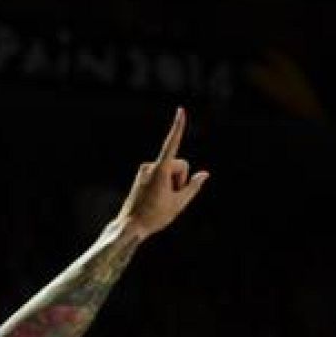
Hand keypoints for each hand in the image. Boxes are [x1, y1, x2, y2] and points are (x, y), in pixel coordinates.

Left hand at [116, 108, 209, 238]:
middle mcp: (150, 166)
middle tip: (171, 198)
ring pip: (170, 171)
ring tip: (161, 200)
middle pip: (179, 165)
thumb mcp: (180, 203)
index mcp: (160, 170)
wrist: (130, 226)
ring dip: (172, 183)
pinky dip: (164, 184)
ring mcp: (144, 170)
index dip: (178, 127)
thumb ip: (193, 186)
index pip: (172, 143)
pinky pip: (161, 175)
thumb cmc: (155, 216)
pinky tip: (156, 199)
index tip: (181, 110)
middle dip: (180, 179)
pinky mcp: (141, 175)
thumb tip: (204, 174)